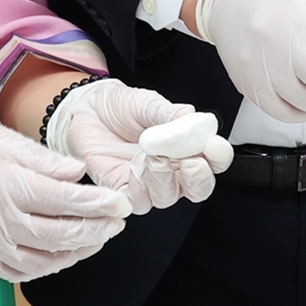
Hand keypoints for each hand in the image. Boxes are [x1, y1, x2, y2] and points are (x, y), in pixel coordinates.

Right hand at [0, 119, 129, 281]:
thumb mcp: (0, 139)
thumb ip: (43, 160)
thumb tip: (78, 174)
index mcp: (6, 186)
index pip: (66, 201)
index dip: (99, 204)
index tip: (123, 203)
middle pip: (61, 235)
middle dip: (96, 230)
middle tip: (118, 222)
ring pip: (45, 261)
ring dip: (77, 253)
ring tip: (98, 238)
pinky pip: (21, 272)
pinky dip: (48, 267)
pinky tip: (64, 254)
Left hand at [42, 80, 231, 212]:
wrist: (87, 109)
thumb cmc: (122, 106)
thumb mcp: (150, 103)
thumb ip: (173, 114)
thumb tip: (197, 120)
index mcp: (187, 147)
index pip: (214, 161)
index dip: (218, 158)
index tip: (213, 147)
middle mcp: (173, 170)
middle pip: (198, 188)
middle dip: (198, 179)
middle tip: (191, 163)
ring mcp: (149, 183)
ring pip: (168, 197)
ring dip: (164, 180)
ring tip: (154, 156)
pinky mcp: (124, 191)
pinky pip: (138, 202)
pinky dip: (139, 189)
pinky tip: (135, 169)